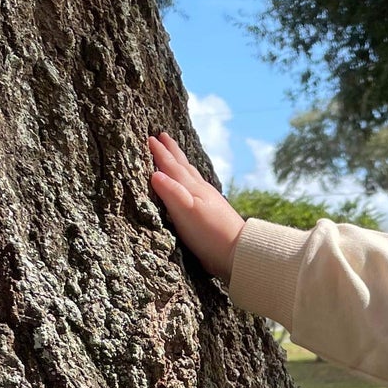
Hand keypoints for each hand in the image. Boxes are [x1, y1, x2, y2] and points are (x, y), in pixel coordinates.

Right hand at [146, 131, 245, 280]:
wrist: (238, 252)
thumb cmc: (210, 233)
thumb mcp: (186, 212)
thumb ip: (171, 192)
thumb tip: (154, 173)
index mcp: (192, 188)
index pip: (172, 166)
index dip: (160, 153)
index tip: (149, 138)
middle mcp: (200, 190)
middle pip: (183, 166)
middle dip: (172, 151)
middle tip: (163, 135)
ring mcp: (208, 200)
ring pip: (191, 175)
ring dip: (181, 163)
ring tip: (176, 155)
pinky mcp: (212, 212)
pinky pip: (197, 187)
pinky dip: (190, 179)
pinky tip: (192, 184)